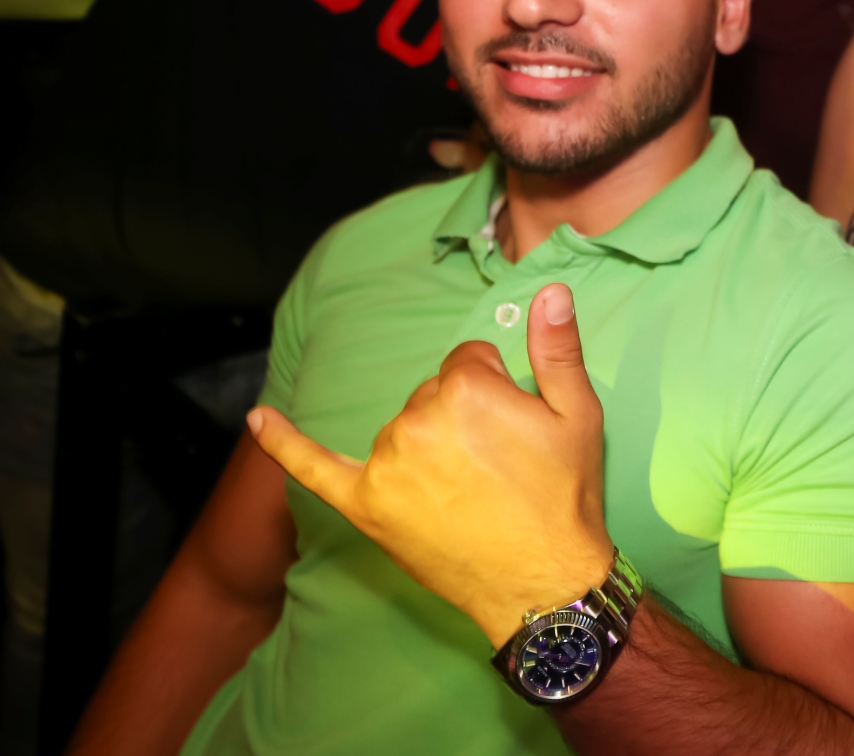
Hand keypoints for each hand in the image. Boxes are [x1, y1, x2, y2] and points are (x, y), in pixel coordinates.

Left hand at [247, 284, 613, 648]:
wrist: (542, 581)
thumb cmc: (562, 495)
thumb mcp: (577, 414)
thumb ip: (557, 347)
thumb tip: (548, 291)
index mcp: (465, 390)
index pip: (468, 360)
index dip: (497, 388)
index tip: (516, 424)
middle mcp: (416, 421)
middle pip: (433, 392)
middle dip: (462, 415)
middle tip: (498, 463)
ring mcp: (385, 465)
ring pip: (402, 427)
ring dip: (428, 443)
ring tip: (470, 488)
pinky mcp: (365, 505)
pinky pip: (315, 467)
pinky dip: (284, 443)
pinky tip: (258, 420)